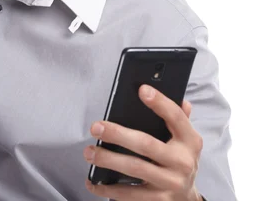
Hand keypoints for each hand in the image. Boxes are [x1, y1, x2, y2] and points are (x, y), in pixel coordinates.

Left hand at [83, 85, 202, 199]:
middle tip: (96, 128)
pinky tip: (93, 182)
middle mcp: (182, 162)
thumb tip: (180, 99)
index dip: (160, 103)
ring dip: (108, 160)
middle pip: (147, 144)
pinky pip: (129, 195)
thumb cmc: (179, 161)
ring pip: (135, 168)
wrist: (187, 199)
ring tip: (90, 153)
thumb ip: (180, 119)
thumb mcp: (185, 140)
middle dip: (118, 135)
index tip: (142, 90)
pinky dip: (108, 189)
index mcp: (190, 141)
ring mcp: (170, 183)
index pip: (176, 118)